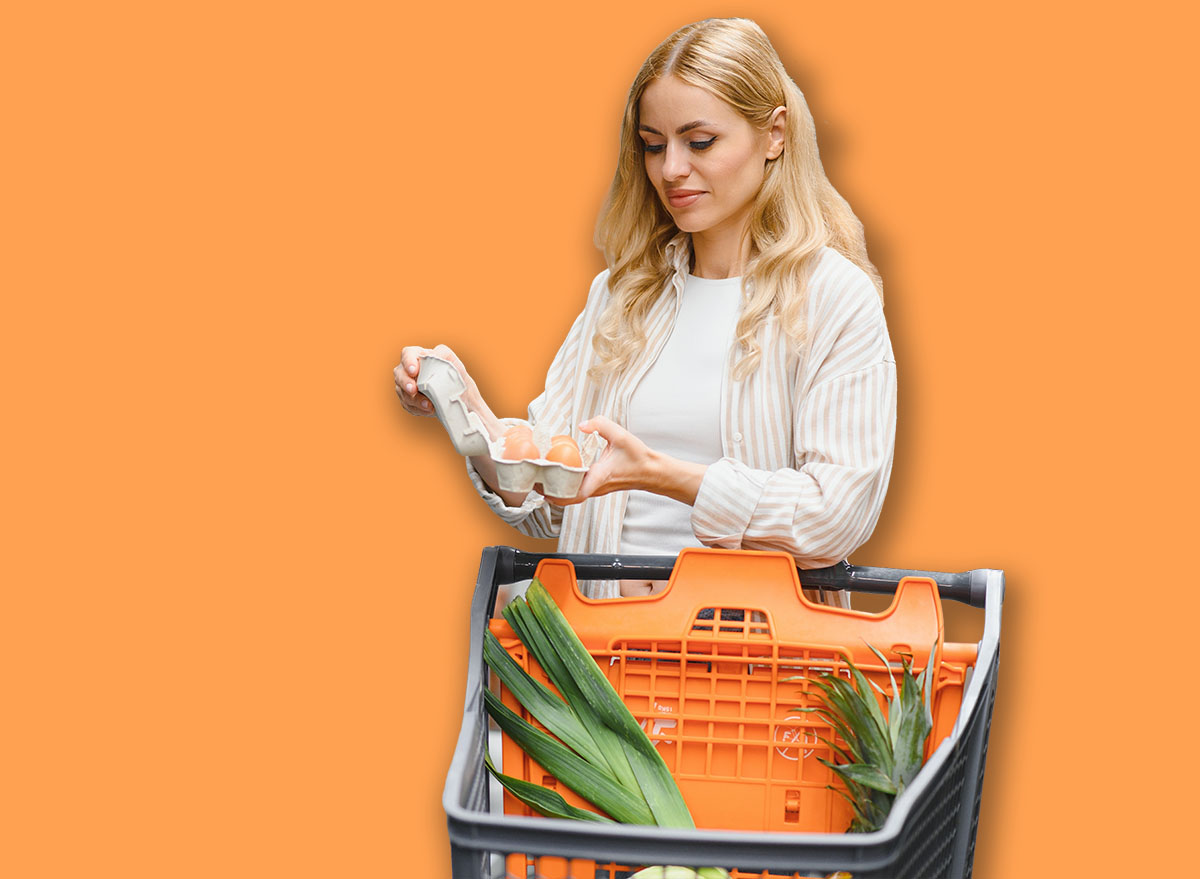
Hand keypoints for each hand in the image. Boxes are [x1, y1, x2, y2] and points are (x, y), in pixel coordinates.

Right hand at [394, 344, 475, 417]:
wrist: (460, 394)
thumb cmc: (453, 373)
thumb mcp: (450, 359)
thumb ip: (441, 353)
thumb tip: (433, 355)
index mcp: (417, 356)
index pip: (407, 354)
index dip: (408, 362)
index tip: (414, 371)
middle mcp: (407, 371)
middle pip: (399, 375)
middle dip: (406, 383)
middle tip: (414, 389)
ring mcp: (406, 387)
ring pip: (403, 393)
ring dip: (415, 400)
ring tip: (429, 405)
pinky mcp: (409, 401)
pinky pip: (409, 406)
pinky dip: (418, 409)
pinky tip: (429, 410)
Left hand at [544, 415, 706, 506]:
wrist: (652, 471)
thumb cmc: (638, 457)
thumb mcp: (622, 435)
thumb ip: (602, 425)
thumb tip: (582, 424)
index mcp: (600, 476)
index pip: (577, 493)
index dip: (558, 494)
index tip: (543, 486)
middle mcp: (596, 487)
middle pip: (567, 498)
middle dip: (548, 493)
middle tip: (532, 481)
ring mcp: (596, 490)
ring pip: (570, 497)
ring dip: (555, 492)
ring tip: (539, 478)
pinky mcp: (597, 488)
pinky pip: (576, 492)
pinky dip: (564, 488)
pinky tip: (556, 476)